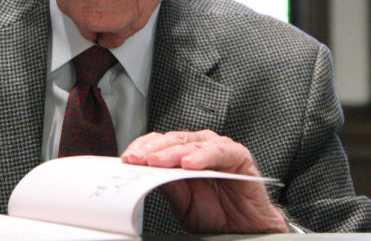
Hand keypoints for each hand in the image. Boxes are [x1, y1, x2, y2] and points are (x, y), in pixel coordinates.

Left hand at [121, 130, 287, 233]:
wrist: (243, 230)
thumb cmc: (215, 213)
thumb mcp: (182, 201)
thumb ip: (166, 182)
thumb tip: (143, 171)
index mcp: (184, 155)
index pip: (159, 143)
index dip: (142, 148)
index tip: (127, 159)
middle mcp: (200, 147)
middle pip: (172, 140)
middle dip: (152, 149)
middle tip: (137, 160)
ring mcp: (218, 148)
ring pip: (191, 143)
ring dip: (172, 152)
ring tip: (156, 161)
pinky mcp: (238, 155)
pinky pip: (219, 151)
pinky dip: (202, 156)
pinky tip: (188, 164)